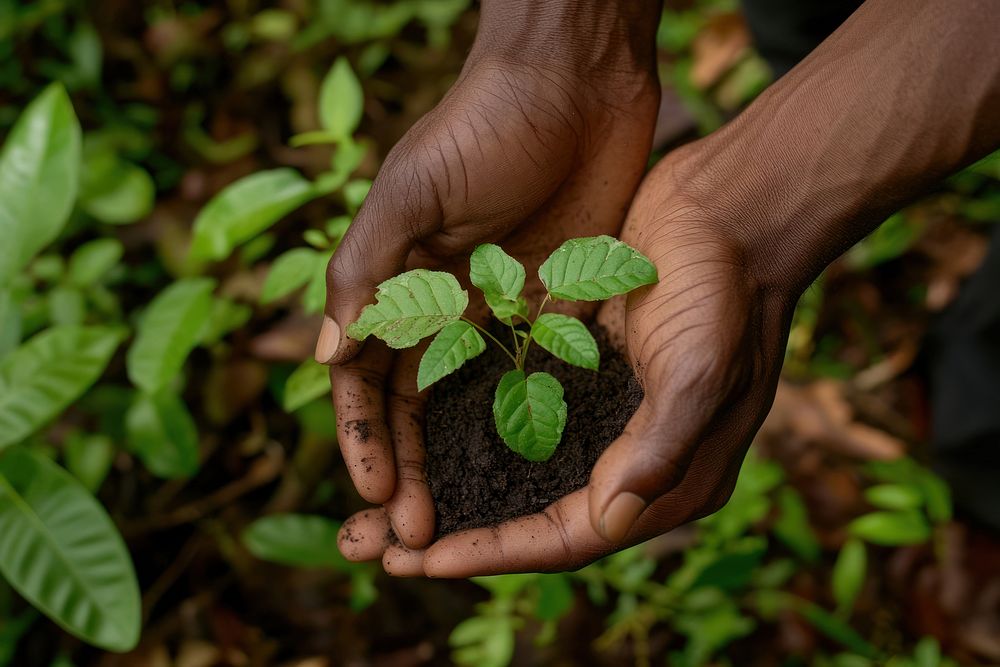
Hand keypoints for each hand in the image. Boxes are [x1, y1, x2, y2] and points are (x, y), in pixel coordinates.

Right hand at [317, 2, 660, 525]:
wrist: (575, 83)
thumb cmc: (485, 125)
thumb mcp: (414, 191)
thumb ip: (369, 270)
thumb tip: (331, 355)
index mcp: (395, 283)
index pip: (365, 381)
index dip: (365, 441)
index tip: (375, 499)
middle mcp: (441, 308)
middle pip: (411, 409)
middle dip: (407, 470)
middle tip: (415, 535)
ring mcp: (497, 315)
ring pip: (466, 410)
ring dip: (458, 466)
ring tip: (462, 525)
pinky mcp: (553, 312)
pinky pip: (529, 384)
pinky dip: (517, 432)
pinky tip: (523, 476)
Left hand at [336, 141, 798, 575]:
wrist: (730, 209)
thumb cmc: (727, 291)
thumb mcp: (702, 371)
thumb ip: (661, 447)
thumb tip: (610, 517)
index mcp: (666, 478)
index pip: (567, 538)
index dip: (491, 554)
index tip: (417, 563)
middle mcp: (630, 458)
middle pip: (532, 519)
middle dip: (456, 537)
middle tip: (375, 550)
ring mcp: (604, 418)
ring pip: (516, 473)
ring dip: (452, 489)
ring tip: (382, 510)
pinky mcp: (582, 375)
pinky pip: (519, 419)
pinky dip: (469, 432)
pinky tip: (418, 436)